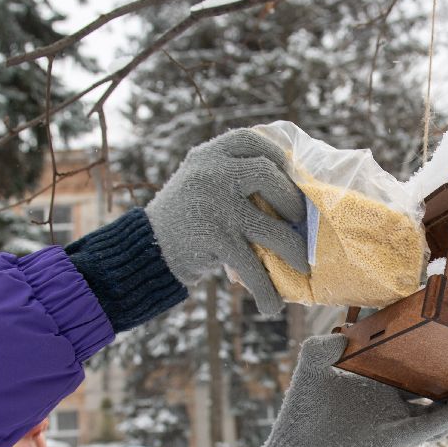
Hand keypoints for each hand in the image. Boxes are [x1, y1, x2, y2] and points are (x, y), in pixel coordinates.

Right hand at [145, 129, 308, 316]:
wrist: (145, 251)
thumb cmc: (185, 217)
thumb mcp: (200, 182)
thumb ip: (231, 176)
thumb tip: (292, 189)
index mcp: (208, 156)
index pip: (249, 140)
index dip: (276, 153)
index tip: (290, 170)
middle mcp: (210, 174)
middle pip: (266, 173)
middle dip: (291, 197)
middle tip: (299, 217)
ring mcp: (214, 206)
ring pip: (271, 228)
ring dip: (293, 250)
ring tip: (302, 264)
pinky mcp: (215, 239)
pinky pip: (252, 267)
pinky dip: (266, 291)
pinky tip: (271, 306)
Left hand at [257, 335, 447, 446]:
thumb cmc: (302, 413)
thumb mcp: (309, 372)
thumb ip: (320, 348)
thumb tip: (341, 335)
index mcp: (376, 380)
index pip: (408, 363)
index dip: (427, 352)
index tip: (445, 337)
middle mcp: (390, 399)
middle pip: (429, 385)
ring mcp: (395, 418)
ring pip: (436, 408)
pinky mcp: (396, 437)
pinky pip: (427, 427)